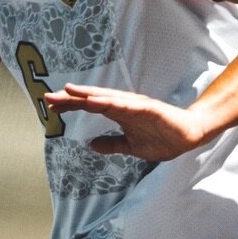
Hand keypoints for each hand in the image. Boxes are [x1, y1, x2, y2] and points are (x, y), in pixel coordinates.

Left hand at [41, 84, 206, 159]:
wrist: (189, 136)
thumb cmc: (162, 137)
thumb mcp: (131, 146)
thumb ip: (112, 144)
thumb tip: (91, 145)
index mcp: (119, 113)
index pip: (89, 107)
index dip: (70, 106)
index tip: (51, 107)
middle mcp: (124, 105)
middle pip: (93, 99)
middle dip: (71, 98)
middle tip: (48, 97)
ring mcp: (136, 106)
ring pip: (107, 98)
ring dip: (88, 95)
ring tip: (69, 92)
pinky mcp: (149, 109)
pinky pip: (128, 105)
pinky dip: (112, 102)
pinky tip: (98, 101)